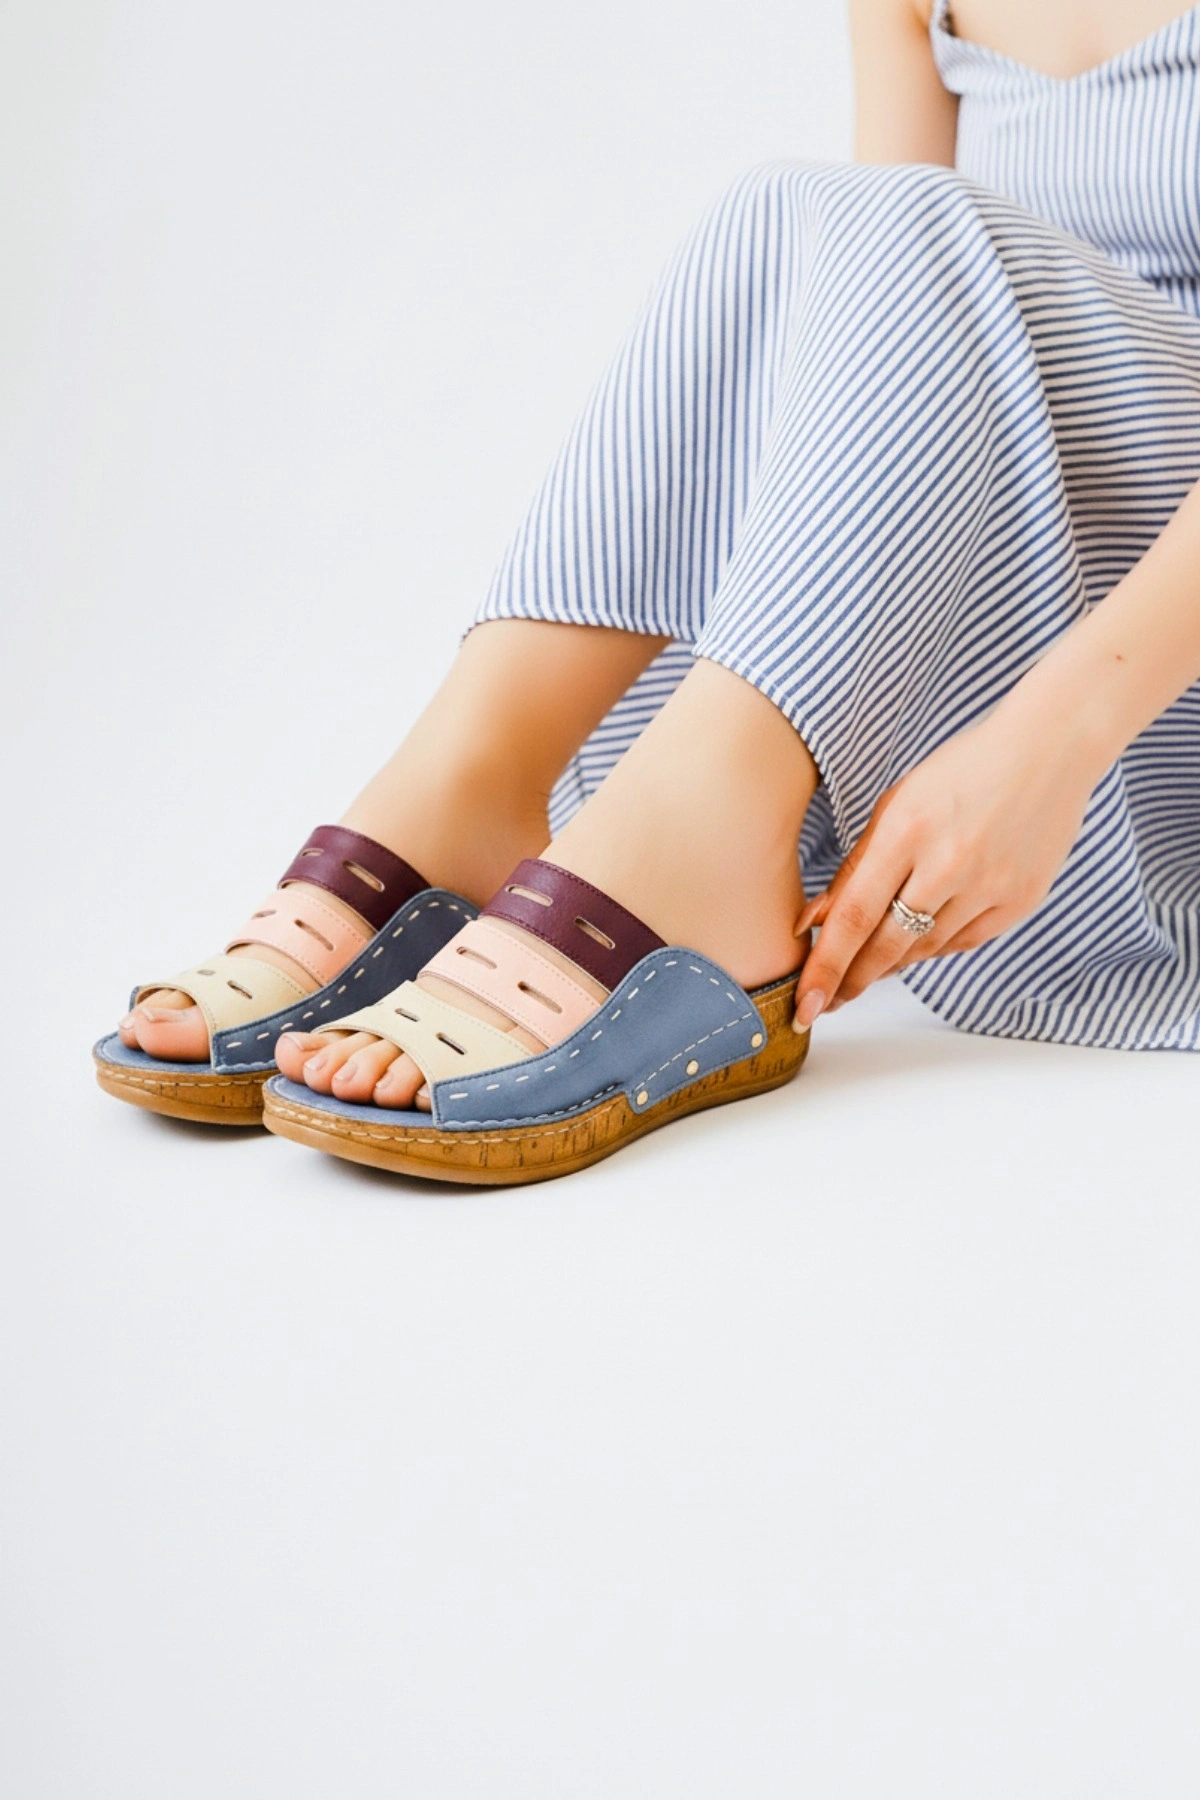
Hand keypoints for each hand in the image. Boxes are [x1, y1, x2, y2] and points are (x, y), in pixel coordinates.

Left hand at [792, 708, 1100, 1028]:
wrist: (1049, 751)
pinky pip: (964, 942)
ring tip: (865, 971)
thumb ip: (855, 868)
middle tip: (826, 1001)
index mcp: (906, 831)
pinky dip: (933, 948)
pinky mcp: (1020, 899)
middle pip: (887, 945)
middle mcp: (948, 863)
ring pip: (924, 949)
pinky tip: (915, 946)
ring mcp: (989, 885)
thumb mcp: (896, 806)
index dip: (825, 967)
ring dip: (889, 965)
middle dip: (851, 981)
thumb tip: (813, 923)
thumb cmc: (962, 771)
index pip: (854, 917)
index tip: (805, 1004)